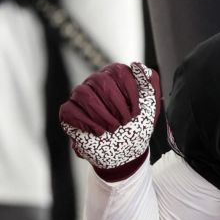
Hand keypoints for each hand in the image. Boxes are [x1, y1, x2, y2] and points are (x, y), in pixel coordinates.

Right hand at [60, 62, 160, 181]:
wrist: (126, 152)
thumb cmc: (138, 126)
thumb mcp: (151, 106)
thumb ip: (150, 83)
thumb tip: (138, 66)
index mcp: (115, 77)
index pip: (118, 71)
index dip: (130, 92)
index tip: (136, 112)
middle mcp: (95, 82)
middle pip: (100, 80)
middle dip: (116, 104)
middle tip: (125, 121)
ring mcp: (80, 97)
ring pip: (83, 93)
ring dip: (102, 114)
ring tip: (113, 128)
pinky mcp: (69, 113)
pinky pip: (69, 110)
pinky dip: (86, 122)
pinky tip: (99, 132)